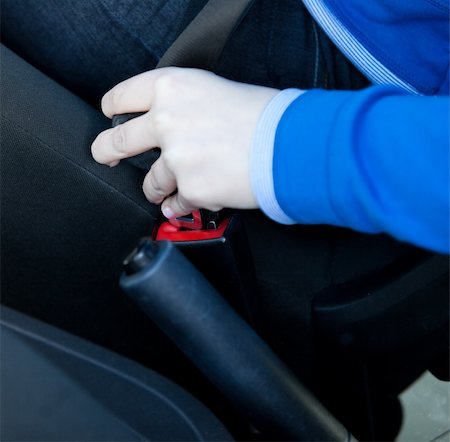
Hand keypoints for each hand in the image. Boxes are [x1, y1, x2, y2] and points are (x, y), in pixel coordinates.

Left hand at [91, 67, 277, 218]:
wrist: (289, 144)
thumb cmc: (264, 116)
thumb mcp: (215, 92)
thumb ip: (184, 106)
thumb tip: (167, 123)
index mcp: (172, 88)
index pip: (122, 97)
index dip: (113, 108)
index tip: (112, 116)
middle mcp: (166, 121)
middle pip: (116, 141)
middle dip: (107, 152)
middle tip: (107, 157)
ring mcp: (175, 159)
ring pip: (149, 182)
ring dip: (158, 187)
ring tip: (173, 188)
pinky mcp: (190, 190)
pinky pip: (175, 204)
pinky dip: (182, 205)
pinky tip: (194, 199)